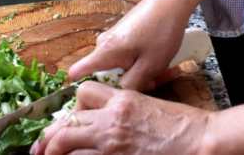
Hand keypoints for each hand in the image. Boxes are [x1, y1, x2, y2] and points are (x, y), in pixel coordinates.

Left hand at [31, 82, 210, 154]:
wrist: (201, 141)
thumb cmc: (184, 124)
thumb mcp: (151, 104)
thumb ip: (126, 108)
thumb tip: (108, 117)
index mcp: (123, 99)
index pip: (84, 94)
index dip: (74, 106)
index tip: (70, 118)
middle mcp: (112, 119)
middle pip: (69, 121)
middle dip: (53, 135)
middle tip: (43, 147)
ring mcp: (113, 144)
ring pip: (69, 142)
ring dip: (57, 150)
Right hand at [67, 0, 191, 90]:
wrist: (173, 1)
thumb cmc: (161, 32)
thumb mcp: (149, 66)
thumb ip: (130, 85)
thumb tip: (119, 94)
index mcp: (104, 52)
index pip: (76, 72)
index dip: (84, 88)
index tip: (101, 97)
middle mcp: (104, 43)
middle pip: (104, 73)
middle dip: (126, 81)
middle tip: (152, 82)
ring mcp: (114, 36)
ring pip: (120, 64)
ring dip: (138, 71)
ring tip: (161, 69)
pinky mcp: (124, 33)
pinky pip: (127, 54)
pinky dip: (141, 59)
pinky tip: (160, 58)